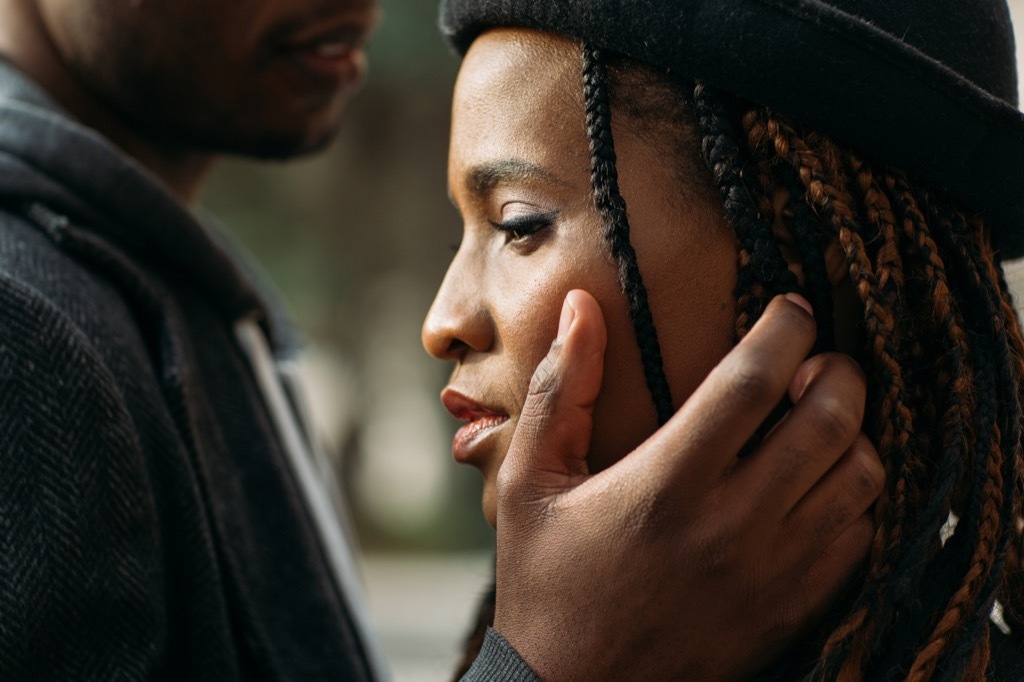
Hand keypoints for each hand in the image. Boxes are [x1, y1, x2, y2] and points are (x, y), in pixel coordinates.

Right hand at [492, 291, 882, 680]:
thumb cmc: (546, 583)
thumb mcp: (532, 481)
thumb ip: (561, 390)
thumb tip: (582, 308)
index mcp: (665, 484)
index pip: (752, 382)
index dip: (784, 330)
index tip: (789, 308)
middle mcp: (731, 524)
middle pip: (828, 421)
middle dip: (838, 372)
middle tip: (818, 359)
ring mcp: (771, 572)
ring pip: (859, 478)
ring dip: (852, 434)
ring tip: (819, 421)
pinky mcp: (792, 610)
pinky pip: (858, 537)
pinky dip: (853, 498)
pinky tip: (816, 486)